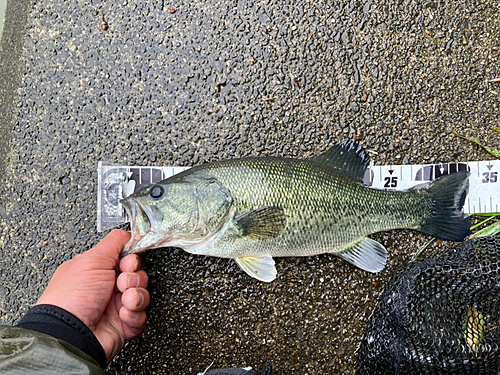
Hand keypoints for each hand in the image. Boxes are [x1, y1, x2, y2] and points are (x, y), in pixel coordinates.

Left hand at [36, 229, 149, 363]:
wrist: (71, 333)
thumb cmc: (72, 297)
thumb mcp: (92, 259)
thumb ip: (113, 242)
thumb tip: (127, 233)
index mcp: (96, 270)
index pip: (126, 259)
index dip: (131, 259)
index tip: (126, 262)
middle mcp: (106, 288)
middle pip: (137, 275)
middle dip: (133, 277)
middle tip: (121, 282)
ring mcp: (115, 307)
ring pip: (142, 294)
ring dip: (136, 295)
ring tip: (124, 300)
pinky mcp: (123, 324)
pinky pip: (141, 315)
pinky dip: (134, 313)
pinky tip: (123, 313)